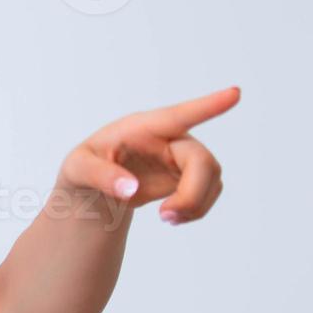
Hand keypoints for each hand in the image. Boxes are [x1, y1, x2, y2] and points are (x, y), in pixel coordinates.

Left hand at [57, 87, 240, 223]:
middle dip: (192, 193)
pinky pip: (209, 191)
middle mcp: (168, 137)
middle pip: (201, 160)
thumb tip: (131, 187)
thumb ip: (100, 175)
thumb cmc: (84, 168)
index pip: (177, 116)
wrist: (94, 188)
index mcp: (141, 127)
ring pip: (211, 176)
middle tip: (166, 217)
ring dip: (195, 204)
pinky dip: (196, 209)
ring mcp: (181, 155)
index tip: (235, 93)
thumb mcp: (77, 170)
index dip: (207, 106)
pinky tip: (173, 216)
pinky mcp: (188, 174)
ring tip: (166, 218)